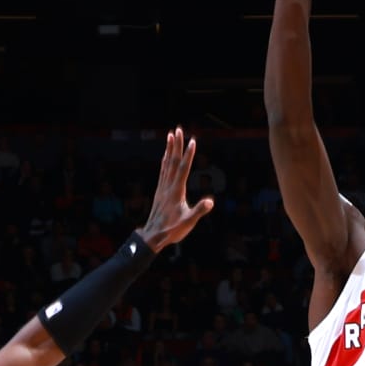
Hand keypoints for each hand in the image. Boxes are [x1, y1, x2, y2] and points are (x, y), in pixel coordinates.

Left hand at [136, 127, 213, 252]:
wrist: (153, 236)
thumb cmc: (172, 230)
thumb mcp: (188, 222)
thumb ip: (199, 211)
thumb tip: (211, 202)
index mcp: (176, 191)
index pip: (184, 169)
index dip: (189, 154)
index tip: (192, 141)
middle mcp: (168, 186)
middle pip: (173, 161)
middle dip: (177, 145)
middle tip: (179, 129)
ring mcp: (163, 187)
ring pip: (166, 164)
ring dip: (169, 149)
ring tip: (171, 135)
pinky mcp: (160, 191)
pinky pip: (163, 171)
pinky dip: (165, 160)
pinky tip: (165, 155)